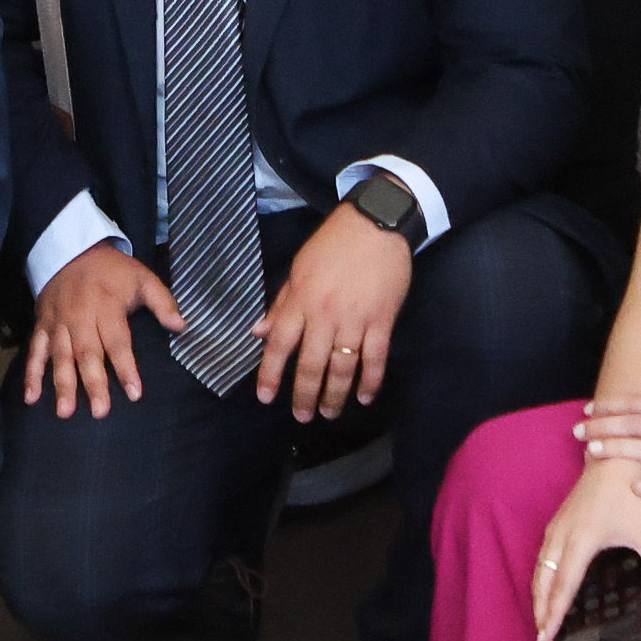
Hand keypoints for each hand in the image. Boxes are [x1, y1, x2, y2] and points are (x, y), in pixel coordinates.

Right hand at [26, 243, 175, 416]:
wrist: (71, 249)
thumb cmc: (112, 270)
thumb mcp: (142, 277)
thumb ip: (162, 302)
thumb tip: (181, 326)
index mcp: (107, 306)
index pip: (117, 341)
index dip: (126, 368)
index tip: (134, 393)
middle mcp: (80, 317)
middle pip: (87, 353)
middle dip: (93, 383)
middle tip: (100, 412)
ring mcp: (58, 322)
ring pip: (60, 357)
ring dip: (62, 385)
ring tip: (65, 412)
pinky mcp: (42, 325)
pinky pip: (35, 352)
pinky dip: (31, 374)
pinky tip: (31, 398)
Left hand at [253, 204, 412, 422]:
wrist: (376, 224)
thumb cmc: (333, 243)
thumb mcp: (298, 268)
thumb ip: (281, 304)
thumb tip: (259, 332)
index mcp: (300, 300)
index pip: (279, 344)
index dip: (270, 374)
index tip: (266, 397)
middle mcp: (324, 314)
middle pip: (311, 364)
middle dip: (304, 395)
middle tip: (302, 416)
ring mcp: (355, 320)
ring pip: (342, 367)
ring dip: (335, 395)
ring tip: (329, 413)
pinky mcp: (382, 320)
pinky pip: (375, 358)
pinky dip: (370, 381)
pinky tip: (365, 398)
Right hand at [527, 451, 640, 640]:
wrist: (612, 460)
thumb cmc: (631, 496)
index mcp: (582, 542)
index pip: (564, 587)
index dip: (554, 614)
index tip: (547, 636)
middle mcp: (562, 537)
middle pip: (543, 582)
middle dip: (541, 611)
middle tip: (542, 637)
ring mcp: (556, 528)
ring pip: (539, 569)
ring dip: (538, 595)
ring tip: (542, 617)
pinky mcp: (556, 522)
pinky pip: (542, 556)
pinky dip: (541, 577)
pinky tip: (547, 586)